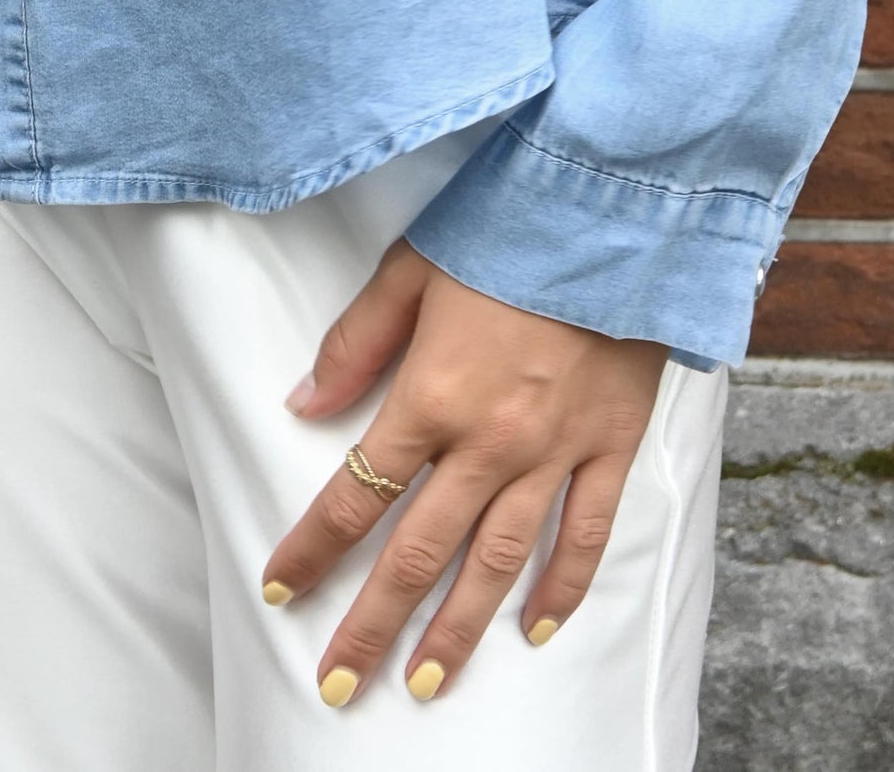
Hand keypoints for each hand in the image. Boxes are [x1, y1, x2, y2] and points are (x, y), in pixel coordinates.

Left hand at [260, 239, 666, 706]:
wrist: (612, 209)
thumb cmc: (505, 229)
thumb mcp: (411, 269)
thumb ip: (355, 343)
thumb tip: (303, 406)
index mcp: (431, 395)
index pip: (358, 493)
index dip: (313, 549)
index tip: (281, 592)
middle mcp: (489, 440)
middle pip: (419, 551)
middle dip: (374, 622)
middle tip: (342, 684)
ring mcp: (554, 450)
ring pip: (498, 561)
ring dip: (458, 629)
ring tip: (426, 682)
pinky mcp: (610, 445)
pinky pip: (585, 532)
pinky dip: (563, 586)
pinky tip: (538, 629)